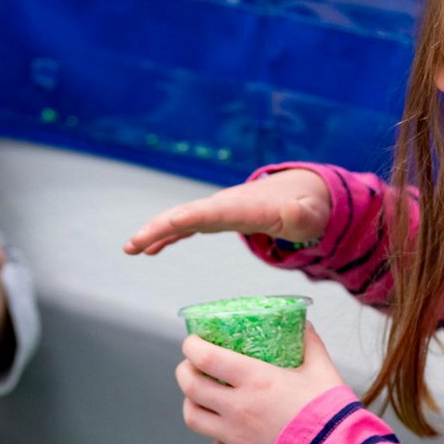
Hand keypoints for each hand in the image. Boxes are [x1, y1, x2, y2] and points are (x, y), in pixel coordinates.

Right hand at [123, 169, 330, 255]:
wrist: (305, 193)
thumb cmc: (309, 208)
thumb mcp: (312, 215)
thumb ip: (303, 214)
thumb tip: (294, 210)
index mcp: (246, 207)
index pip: (213, 212)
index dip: (190, 217)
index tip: (169, 224)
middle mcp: (226, 205)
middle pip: (187, 214)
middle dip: (159, 227)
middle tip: (133, 244)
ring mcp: (220, 210)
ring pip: (181, 219)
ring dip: (156, 232)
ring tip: (131, 249)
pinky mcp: (219, 218)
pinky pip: (188, 226)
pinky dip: (169, 236)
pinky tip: (151, 250)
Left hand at [175, 324, 342, 443]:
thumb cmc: (330, 412)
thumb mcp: (323, 369)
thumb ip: (311, 344)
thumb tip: (304, 325)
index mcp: (256, 380)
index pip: (206, 357)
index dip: (192, 345)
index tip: (193, 341)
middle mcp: (238, 407)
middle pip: (190, 386)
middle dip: (184, 371)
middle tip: (192, 365)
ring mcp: (236, 436)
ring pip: (193, 418)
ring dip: (191, 402)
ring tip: (200, 396)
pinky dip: (216, 437)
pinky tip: (227, 430)